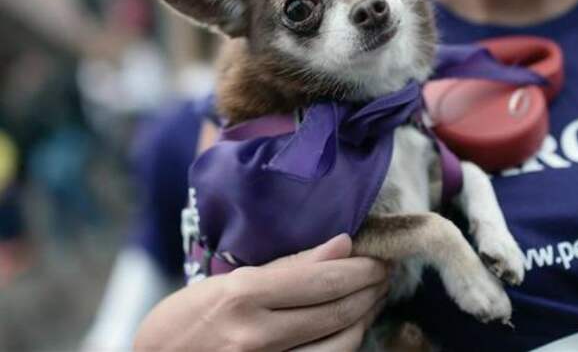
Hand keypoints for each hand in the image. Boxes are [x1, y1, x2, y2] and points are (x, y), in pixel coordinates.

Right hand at [134, 234, 388, 350]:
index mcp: (242, 296)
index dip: (360, 268)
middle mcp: (256, 336)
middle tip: (383, 276)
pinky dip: (345, 345)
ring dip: (364, 319)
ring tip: (370, 300)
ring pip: (340, 344)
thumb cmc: (185, 322)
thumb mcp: (226, 283)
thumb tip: (343, 244)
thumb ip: (288, 266)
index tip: (379, 258)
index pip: (322, 279)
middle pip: (336, 311)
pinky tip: (349, 330)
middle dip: (369, 290)